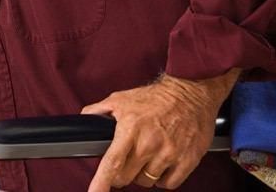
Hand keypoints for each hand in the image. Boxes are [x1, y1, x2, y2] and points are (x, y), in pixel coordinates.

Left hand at [82, 70, 238, 190]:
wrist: (191, 92)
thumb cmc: (156, 97)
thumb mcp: (120, 99)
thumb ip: (98, 111)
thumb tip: (84, 120)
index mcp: (130, 129)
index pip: (112, 163)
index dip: (101, 182)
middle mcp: (149, 144)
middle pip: (126, 177)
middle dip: (121, 173)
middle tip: (126, 160)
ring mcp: (169, 154)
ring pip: (146, 181)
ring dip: (143, 174)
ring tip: (147, 157)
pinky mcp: (187, 160)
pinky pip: (169, 184)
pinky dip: (163, 178)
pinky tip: (162, 163)